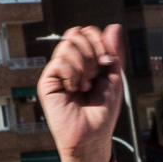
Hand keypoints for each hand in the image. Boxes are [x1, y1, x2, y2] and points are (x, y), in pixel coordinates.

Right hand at [38, 26, 123, 161]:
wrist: (92, 135)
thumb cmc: (103, 110)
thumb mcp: (114, 77)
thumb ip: (113, 52)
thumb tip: (114, 26)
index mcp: (87, 60)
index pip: (88, 32)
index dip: (100, 40)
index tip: (108, 61)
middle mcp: (72, 63)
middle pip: (76, 33)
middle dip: (92, 50)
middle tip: (97, 71)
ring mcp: (58, 70)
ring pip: (67, 45)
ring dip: (83, 65)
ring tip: (86, 85)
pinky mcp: (48, 81)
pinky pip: (58, 61)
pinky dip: (72, 74)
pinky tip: (75, 89)